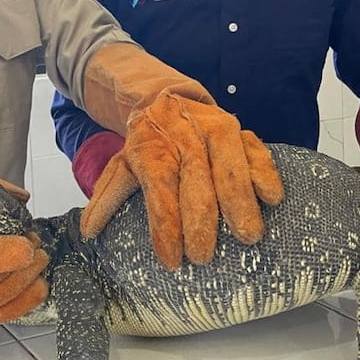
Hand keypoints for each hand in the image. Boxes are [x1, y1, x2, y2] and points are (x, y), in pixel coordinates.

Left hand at [80, 93, 283, 268]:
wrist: (167, 99)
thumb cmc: (147, 144)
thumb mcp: (121, 165)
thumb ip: (107, 197)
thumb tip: (88, 232)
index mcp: (152, 148)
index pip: (159, 191)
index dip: (165, 226)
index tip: (171, 260)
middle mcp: (184, 138)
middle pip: (195, 183)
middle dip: (200, 222)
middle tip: (204, 256)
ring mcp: (216, 131)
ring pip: (230, 167)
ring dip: (239, 202)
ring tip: (246, 236)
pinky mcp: (242, 130)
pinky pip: (257, 151)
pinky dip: (265, 173)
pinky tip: (272, 198)